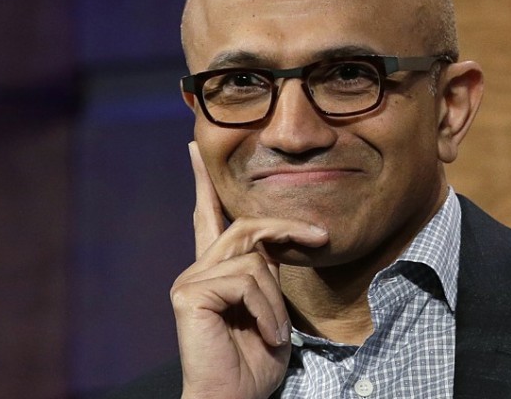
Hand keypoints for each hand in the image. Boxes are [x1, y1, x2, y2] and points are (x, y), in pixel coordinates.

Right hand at [170, 142, 328, 398]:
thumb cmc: (254, 363)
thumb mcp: (270, 307)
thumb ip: (264, 270)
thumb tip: (275, 241)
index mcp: (215, 271)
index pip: (208, 215)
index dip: (204, 181)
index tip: (194, 147)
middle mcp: (198, 269)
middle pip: (247, 225)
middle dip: (289, 228)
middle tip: (321, 237)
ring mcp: (191, 280)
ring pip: (253, 257)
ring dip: (276, 298)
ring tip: (274, 332)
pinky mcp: (190, 294)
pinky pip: (247, 279)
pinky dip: (267, 310)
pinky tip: (265, 336)